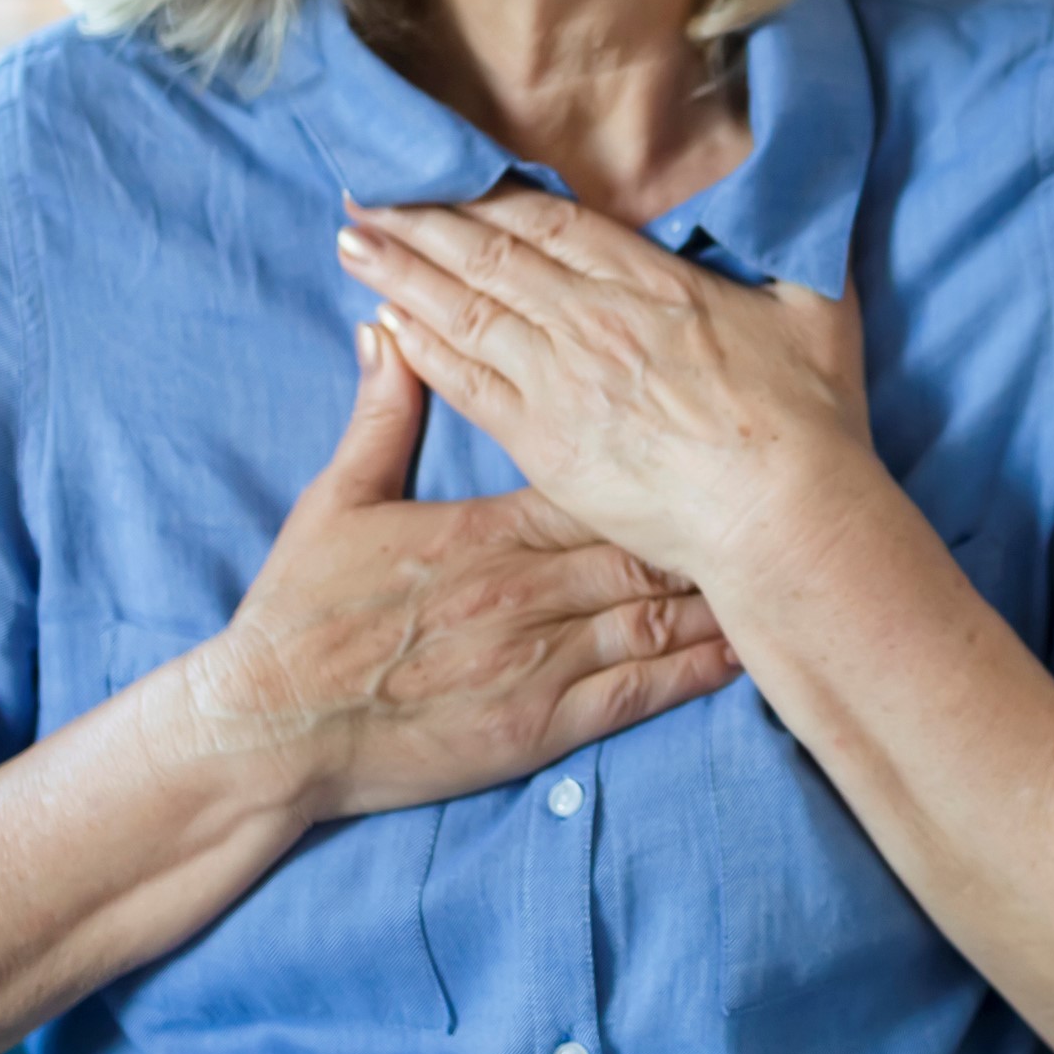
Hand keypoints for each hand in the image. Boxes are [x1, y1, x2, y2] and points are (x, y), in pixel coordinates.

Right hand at [184, 323, 742, 822]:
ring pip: (656, 614)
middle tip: (775, 496)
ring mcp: (541, 660)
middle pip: (645, 541)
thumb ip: (380, 413)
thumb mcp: (338, 499)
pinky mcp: (541, 726)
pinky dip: (697, 672)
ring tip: (781, 566)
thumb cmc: (301, 613)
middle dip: (710, 519)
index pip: (597, 478)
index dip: (660, 461)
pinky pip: (638, 694)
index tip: (710, 438)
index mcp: (489, 528)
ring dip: (720, 591)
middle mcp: (529, 589)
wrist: (272, 726)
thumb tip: (388, 326)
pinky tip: (744, 654)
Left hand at [333, 184, 879, 593]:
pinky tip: (384, 323)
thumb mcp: (819, 308)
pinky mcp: (546, 444)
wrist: (784, 516)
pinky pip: (467, 385)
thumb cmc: (811, 421)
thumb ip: (792, 249)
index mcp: (650, 282)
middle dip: (421, 221)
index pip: (549, 222)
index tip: (443, 170)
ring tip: (351, 241)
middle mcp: (593, 321)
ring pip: (464, 311)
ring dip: (402, 273)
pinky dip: (421, 349)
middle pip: (488, 255)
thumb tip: (802, 201)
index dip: (488, 193)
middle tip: (365, 192)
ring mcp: (563, 382)